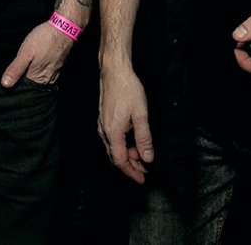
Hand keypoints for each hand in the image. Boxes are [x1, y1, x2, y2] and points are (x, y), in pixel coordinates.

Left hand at [1, 20, 72, 87]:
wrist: (64, 29)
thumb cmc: (44, 39)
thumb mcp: (25, 52)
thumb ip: (16, 69)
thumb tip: (5, 84)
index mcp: (37, 78)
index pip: (22, 87)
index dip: (15, 80)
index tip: (11, 72)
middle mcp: (46, 80)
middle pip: (31, 83)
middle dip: (23, 76)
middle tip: (23, 61)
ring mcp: (53, 74)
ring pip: (38, 77)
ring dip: (31, 71)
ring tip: (31, 58)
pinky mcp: (57, 67)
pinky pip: (45, 72)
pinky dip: (39, 68)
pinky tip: (37, 59)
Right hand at [98, 66, 153, 183]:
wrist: (114, 71)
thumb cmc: (127, 90)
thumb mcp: (141, 115)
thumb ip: (144, 139)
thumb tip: (147, 157)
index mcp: (113, 132)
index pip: (121, 161)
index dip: (132, 172)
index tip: (142, 179)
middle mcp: (104, 131)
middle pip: (115, 156)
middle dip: (130, 165)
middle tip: (145, 170)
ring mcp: (102, 124)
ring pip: (114, 147)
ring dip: (128, 155)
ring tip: (142, 156)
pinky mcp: (104, 118)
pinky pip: (112, 138)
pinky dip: (123, 145)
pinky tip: (133, 141)